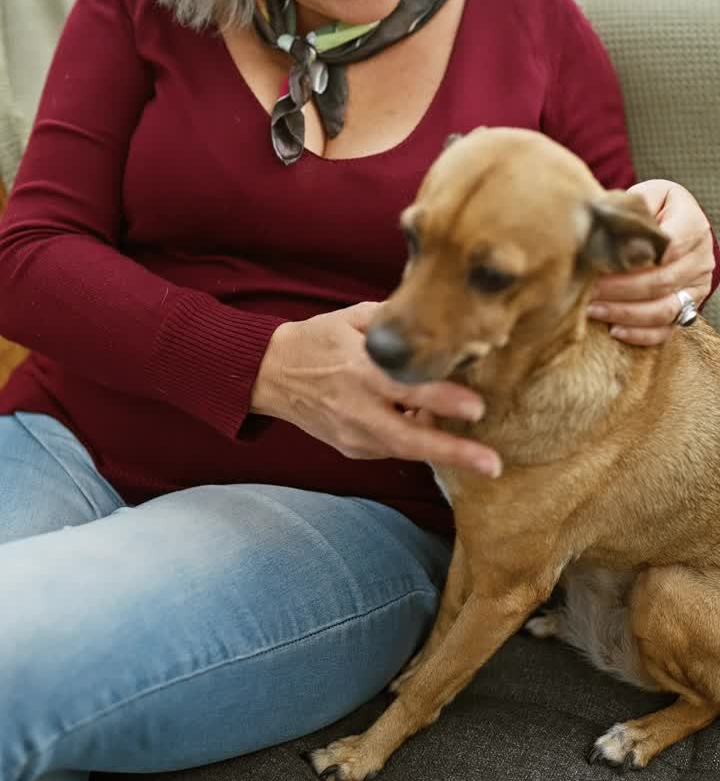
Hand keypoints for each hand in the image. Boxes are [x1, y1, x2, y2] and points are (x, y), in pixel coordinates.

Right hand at [251, 302, 501, 475]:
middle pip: (409, 437)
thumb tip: (439, 317)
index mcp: (358, 369)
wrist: (270, 375)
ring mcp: (352, 434)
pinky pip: (392, 448)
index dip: (442, 399)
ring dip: (440, 448)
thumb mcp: (352, 318)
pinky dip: (415, 440)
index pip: (406, 388)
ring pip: (404, 449)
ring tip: (473, 449)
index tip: (477, 407)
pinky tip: (426, 426)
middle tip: (491, 463)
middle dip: (453, 452)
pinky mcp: (350, 448)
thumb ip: (393, 322)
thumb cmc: (317, 339)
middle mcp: (355, 407)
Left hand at [588, 180, 714, 345]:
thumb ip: (631, 205)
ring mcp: (697, 286)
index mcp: (692, 225)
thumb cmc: (651, 208)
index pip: (667, 246)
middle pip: (662, 281)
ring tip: (593, 309)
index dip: (632, 258)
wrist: (671, 224)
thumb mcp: (646, 194)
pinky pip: (668, 329)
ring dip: (626, 313)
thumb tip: (604, 220)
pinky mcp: (689, 307)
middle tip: (587, 290)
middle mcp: (701, 258)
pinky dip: (641, 334)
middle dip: (620, 289)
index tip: (598, 263)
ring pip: (665, 309)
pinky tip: (614, 330)